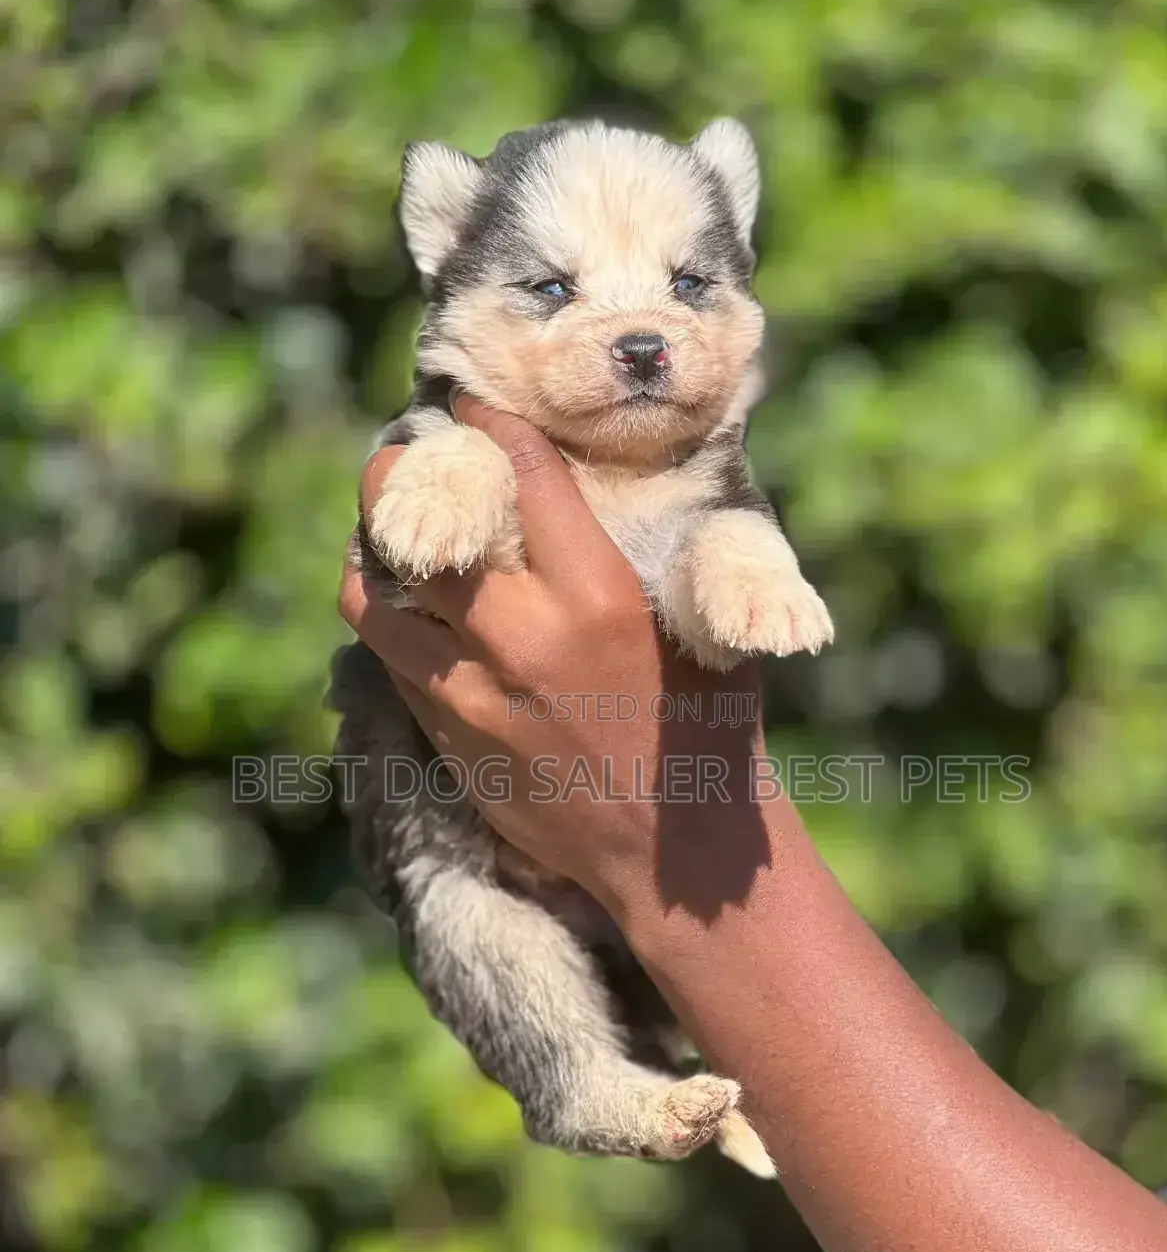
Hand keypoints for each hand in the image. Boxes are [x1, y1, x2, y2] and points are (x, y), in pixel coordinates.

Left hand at [338, 394, 771, 916]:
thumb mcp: (697, 620)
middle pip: (421, 527)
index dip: (486, 423)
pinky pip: (388, 658)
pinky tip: (403, 601)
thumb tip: (597, 473)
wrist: (677, 849)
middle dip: (399, 475)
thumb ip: (647, 546)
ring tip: (389, 529)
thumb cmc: (708, 722)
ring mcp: (473, 694)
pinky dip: (385, 616)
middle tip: (404, 456)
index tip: (468, 402)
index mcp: (599, 596)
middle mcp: (524, 638)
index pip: (521, 474)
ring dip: (373, 550)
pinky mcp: (446, 738)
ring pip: (375, 597)